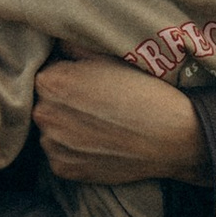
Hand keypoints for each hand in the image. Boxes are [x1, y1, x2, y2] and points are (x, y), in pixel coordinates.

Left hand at [32, 56, 207, 187]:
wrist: (171, 136)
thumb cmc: (143, 91)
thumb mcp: (110, 57)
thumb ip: (74, 47)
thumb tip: (58, 45)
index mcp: (50, 81)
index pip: (45, 75)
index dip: (67, 77)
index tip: (88, 84)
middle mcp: (44, 115)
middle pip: (45, 104)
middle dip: (63, 103)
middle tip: (96, 106)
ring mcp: (53, 146)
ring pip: (51, 132)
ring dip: (66, 129)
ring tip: (99, 127)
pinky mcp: (64, 170)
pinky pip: (60, 157)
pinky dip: (74, 153)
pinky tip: (99, 145)